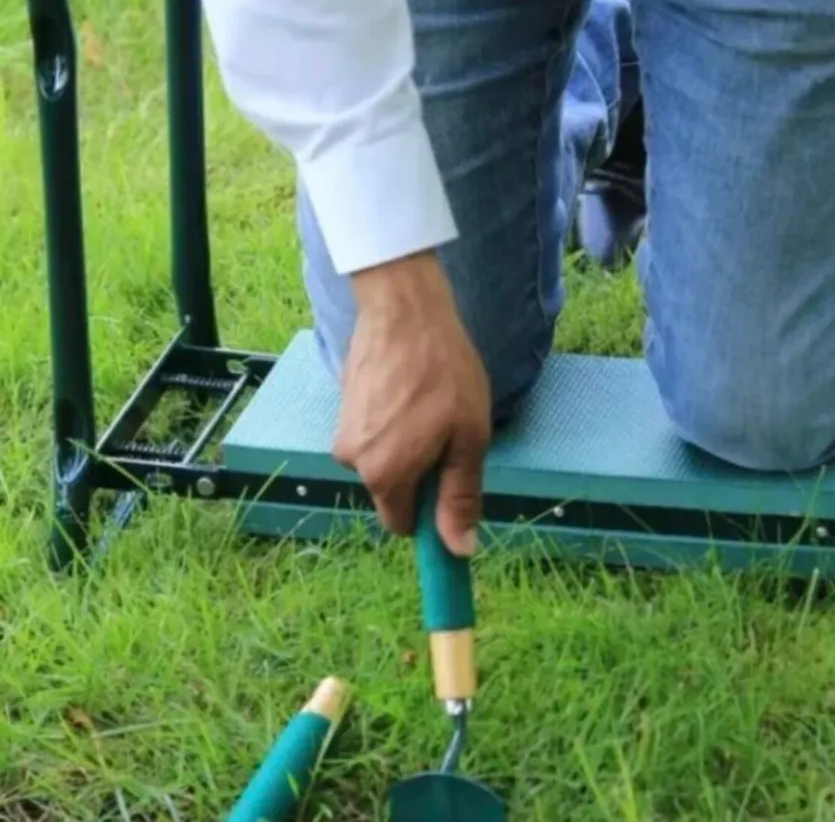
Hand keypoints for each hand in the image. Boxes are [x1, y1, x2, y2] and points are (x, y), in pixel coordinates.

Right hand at [333, 251, 490, 555]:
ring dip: (407, 443)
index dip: (430, 511)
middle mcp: (352, 460)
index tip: (450, 483)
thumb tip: (458, 549)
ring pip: (383, 458)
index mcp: (384, 475)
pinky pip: (374, 431)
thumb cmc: (444, 371)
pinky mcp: (342, 406)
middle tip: (447, 430)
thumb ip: (460, 496)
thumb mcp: (468, 437)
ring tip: (428, 403)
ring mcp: (342, 431)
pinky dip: (393, 421)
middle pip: (392, 490)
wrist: (404, 309)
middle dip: (420, 471)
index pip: (403, 525)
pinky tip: (410, 389)